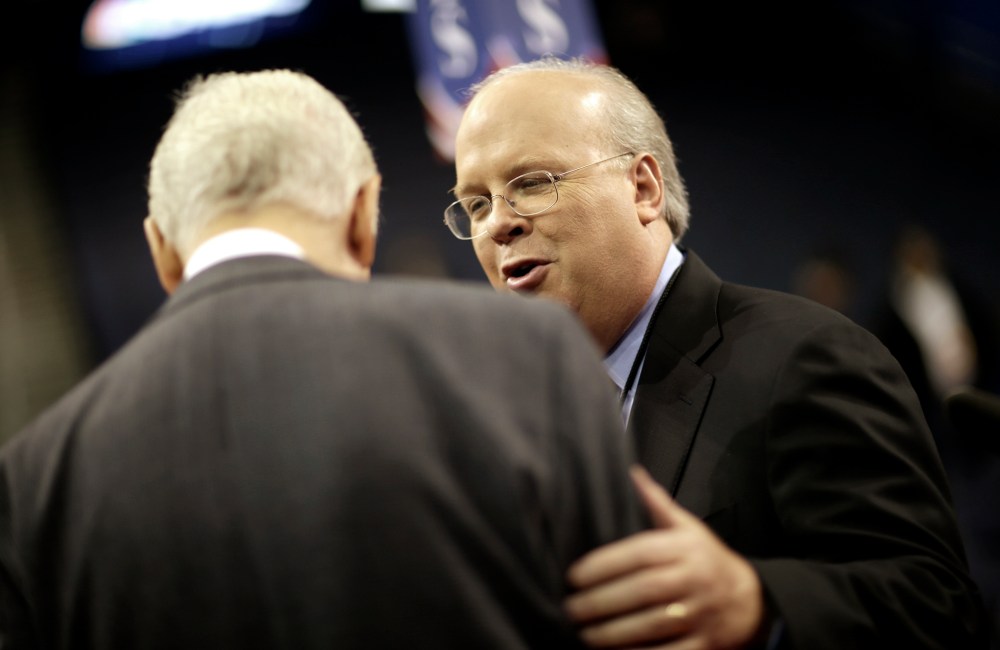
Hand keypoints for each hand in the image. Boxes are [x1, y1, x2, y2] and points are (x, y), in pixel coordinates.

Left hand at [564, 466, 765, 648]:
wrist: (750, 603)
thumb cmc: (707, 560)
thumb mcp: (687, 527)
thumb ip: (656, 503)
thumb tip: (631, 472)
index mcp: (684, 548)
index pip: (640, 554)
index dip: (604, 564)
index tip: (574, 575)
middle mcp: (693, 579)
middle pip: (643, 591)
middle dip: (601, 602)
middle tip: (571, 608)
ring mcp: (700, 615)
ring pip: (652, 625)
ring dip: (612, 633)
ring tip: (584, 634)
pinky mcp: (703, 645)